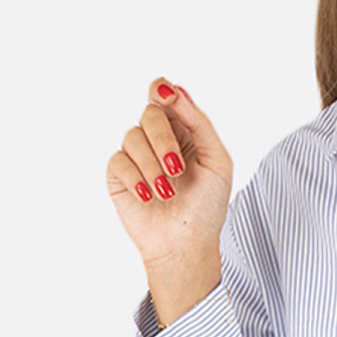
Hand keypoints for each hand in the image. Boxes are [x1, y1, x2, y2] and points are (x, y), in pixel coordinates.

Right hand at [105, 76, 231, 317]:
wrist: (187, 245)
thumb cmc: (207, 207)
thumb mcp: (217, 161)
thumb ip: (200, 123)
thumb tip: (177, 91)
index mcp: (183, 131)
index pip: (165, 97)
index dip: (162, 91)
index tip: (167, 98)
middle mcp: (158, 139)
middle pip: (149, 113)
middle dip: (163, 138)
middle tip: (176, 167)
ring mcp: (137, 156)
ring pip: (132, 136)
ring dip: (152, 165)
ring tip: (167, 191)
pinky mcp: (119, 176)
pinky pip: (118, 161)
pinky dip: (135, 178)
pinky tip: (149, 196)